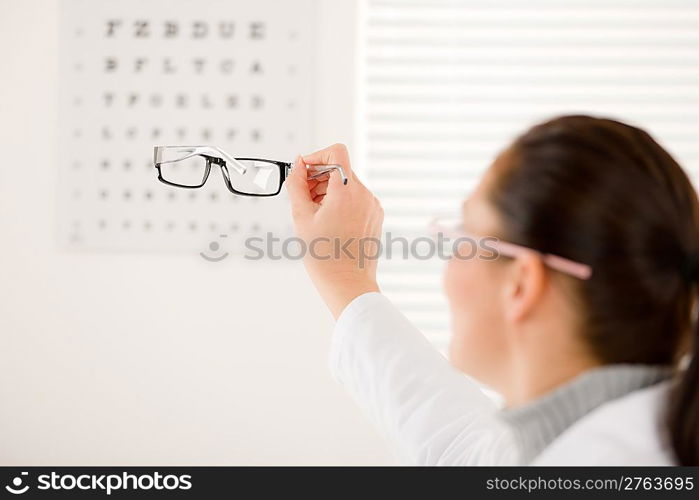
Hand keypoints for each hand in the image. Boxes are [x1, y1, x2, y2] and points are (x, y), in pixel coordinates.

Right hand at [285, 143, 383, 317]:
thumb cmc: (325, 257)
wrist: (347, 284)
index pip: (336, 152)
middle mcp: (365, 195)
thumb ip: (297, 185)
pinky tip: (329, 222)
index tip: (304, 172)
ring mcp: (373, 206)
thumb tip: (298, 165)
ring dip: (328, 191)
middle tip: (304, 198)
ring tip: (316, 214)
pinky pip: (356, 199)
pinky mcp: (375, 216)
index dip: (316, 157)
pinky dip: (341, 202)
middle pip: (340, 168)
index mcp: (347, 191)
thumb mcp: (301, 217)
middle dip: (318, 178)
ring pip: (347, 184)